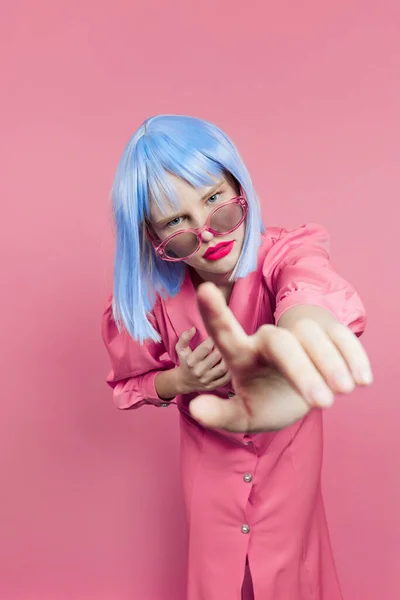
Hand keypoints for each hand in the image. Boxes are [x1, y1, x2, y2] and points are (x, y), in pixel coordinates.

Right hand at [175, 327, 230, 394]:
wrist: (184, 381)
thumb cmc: (185, 361)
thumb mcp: (180, 349)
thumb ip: (184, 337)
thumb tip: (193, 329)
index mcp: (191, 361)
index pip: (205, 347)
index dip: (214, 339)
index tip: (217, 335)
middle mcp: (198, 371)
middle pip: (216, 356)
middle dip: (222, 347)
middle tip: (225, 342)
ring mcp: (206, 380)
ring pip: (223, 368)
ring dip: (228, 358)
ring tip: (229, 352)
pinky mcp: (212, 386)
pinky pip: (226, 379)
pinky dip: (231, 371)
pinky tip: (231, 363)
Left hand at [189, 282, 372, 431]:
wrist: (301, 393)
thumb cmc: (267, 400)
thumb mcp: (243, 415)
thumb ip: (220, 414)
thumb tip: (195, 409)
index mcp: (242, 356)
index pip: (224, 333)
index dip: (214, 313)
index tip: (204, 290)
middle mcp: (267, 340)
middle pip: (279, 341)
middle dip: (301, 370)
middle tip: (322, 403)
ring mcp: (297, 335)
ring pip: (311, 336)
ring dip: (330, 362)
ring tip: (344, 391)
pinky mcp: (327, 335)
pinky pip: (340, 336)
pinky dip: (352, 355)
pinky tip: (362, 379)